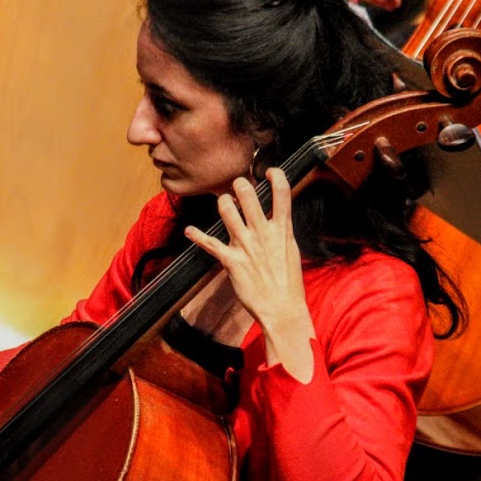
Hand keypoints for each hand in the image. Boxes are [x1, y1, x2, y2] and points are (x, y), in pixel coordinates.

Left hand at [185, 169, 315, 380]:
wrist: (282, 309)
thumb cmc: (288, 283)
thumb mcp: (291, 250)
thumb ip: (281, 231)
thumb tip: (277, 218)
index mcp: (282, 230)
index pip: (282, 192)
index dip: (276, 175)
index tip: (269, 171)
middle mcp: (263, 233)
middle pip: (247, 194)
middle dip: (240, 185)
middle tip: (238, 186)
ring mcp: (245, 245)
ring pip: (226, 209)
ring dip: (222, 203)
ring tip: (224, 204)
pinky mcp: (231, 261)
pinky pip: (209, 243)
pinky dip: (197, 236)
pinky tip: (189, 231)